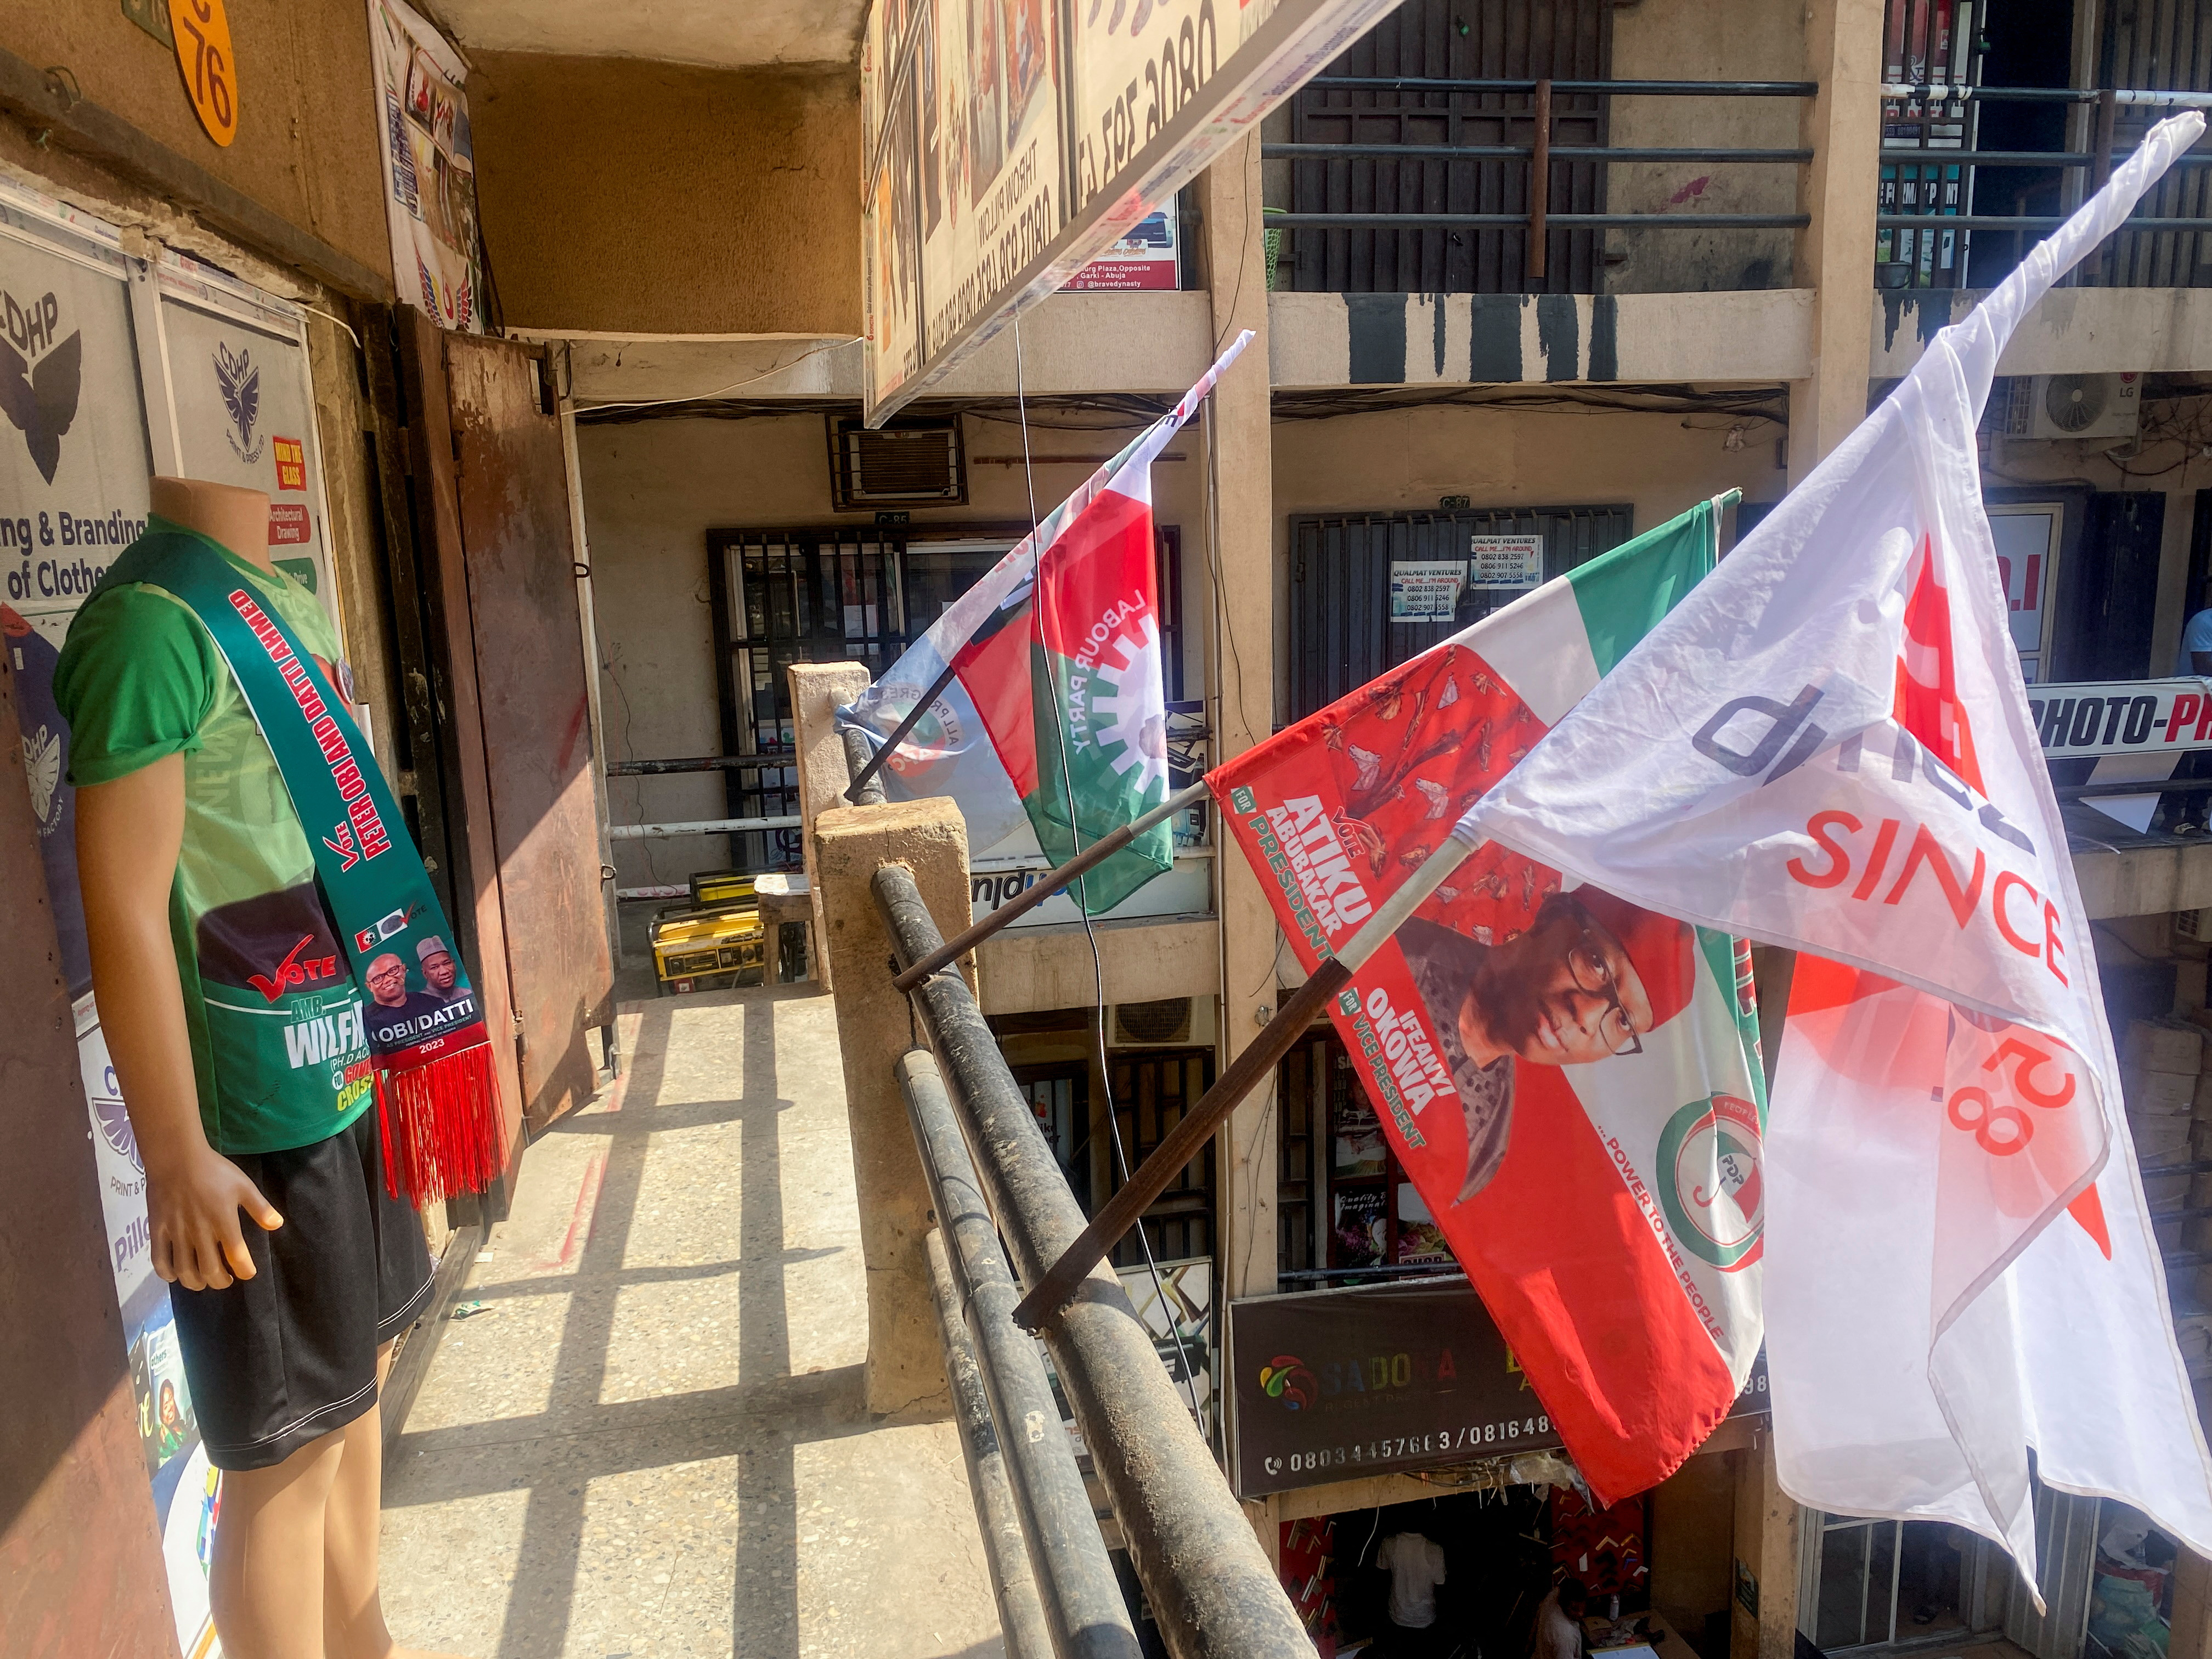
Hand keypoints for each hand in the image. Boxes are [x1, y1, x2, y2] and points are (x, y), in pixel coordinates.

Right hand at [147, 1145, 282, 1290]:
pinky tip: (175, 1276)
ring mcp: (176, 1233)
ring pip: (185, 1270)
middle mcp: (200, 1232)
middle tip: (225, 1279)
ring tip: (204, 1281)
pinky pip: (159, 1260)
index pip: (237, 1257)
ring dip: (196, 1282)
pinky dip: (167, 1274)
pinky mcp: (157, 1230)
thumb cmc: (214, 1170)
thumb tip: (277, 1225)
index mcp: (224, 1221)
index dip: (245, 1270)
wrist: (177, 1158)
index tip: (247, 1273)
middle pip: (210, 1270)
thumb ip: (260, 1208)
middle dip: (220, 1281)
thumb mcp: (244, 1186)